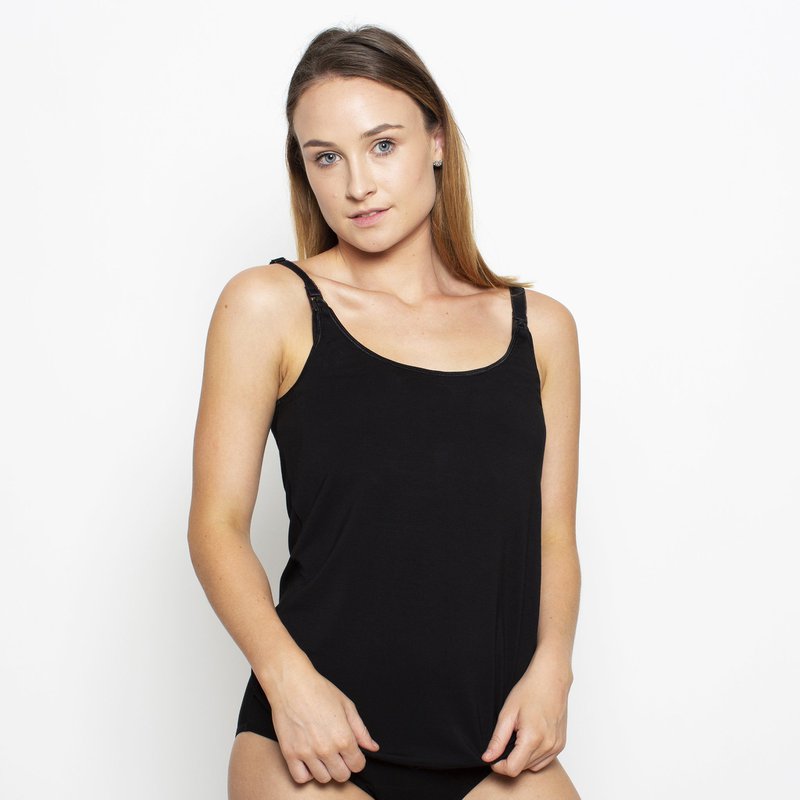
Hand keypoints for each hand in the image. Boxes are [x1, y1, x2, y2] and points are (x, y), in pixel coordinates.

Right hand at [264, 662, 380, 784]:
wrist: (291, 683)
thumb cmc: (319, 690)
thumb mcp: (347, 705)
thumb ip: (361, 730)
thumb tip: (373, 747)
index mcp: (343, 737)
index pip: (357, 765)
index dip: (357, 759)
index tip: (352, 753)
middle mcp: (326, 748)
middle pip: (342, 775)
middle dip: (344, 766)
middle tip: (338, 754)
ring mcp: (307, 753)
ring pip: (323, 779)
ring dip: (326, 769)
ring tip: (323, 755)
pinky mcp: (289, 753)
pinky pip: (301, 778)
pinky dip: (307, 773)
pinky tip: (309, 760)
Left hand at [480, 651, 572, 776]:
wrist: (551, 679)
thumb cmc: (529, 691)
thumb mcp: (507, 713)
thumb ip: (497, 739)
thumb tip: (487, 758)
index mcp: (532, 738)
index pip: (513, 769)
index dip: (499, 766)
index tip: (493, 758)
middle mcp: (548, 745)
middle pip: (523, 768)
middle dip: (510, 760)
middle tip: (506, 740)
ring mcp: (557, 745)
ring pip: (534, 766)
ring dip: (522, 758)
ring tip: (518, 736)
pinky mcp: (561, 744)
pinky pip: (544, 760)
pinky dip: (534, 755)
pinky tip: (530, 738)